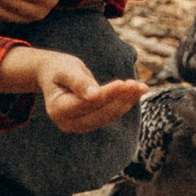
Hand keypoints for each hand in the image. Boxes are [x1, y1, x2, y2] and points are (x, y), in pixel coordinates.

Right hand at [13, 49, 147, 133]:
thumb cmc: (59, 69)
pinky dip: (124, 103)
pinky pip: (110, 115)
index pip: (88, 104)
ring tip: (141, 86)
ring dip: (126, 102)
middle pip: (100, 113)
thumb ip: (78, 82)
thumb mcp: (66, 70)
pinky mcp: (90, 124)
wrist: (54, 75)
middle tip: (138, 84)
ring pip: (108, 116)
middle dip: (120, 99)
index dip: (107, 95)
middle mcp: (67, 123)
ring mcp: (79, 126)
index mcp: (57, 110)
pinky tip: (137, 91)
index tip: (123, 83)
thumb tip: (94, 95)